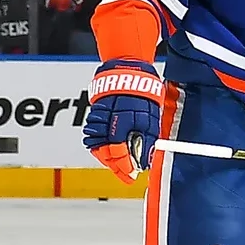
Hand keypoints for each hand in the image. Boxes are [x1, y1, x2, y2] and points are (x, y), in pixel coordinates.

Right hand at [83, 58, 162, 183]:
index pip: (120, 153)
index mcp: (122, 124)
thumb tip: (144, 160)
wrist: (127, 68)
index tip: (133, 175)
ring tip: (118, 166)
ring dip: (107, 159)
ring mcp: (99, 118)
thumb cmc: (142, 91)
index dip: (126, 167)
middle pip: (106, 153)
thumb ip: (146, 140)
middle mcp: (107, 123)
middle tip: (127, 175)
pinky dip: (100, 147)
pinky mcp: (95, 114)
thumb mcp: (151, 117)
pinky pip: (93, 136)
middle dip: (116, 167)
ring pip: (97, 146)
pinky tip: (109, 152)